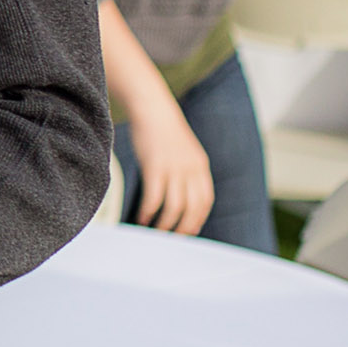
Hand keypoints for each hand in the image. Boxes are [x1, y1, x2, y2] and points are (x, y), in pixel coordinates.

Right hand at [126, 100, 214, 235]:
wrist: (151, 108)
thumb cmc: (162, 130)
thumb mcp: (183, 150)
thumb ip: (186, 170)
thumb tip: (181, 192)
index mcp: (200, 166)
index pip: (205, 201)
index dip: (198, 218)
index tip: (188, 231)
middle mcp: (190, 169)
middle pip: (192, 208)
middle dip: (183, 227)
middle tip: (172, 239)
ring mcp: (173, 168)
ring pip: (174, 206)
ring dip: (166, 224)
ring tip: (156, 232)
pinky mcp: (154, 166)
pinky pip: (154, 197)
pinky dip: (149, 211)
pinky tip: (142, 217)